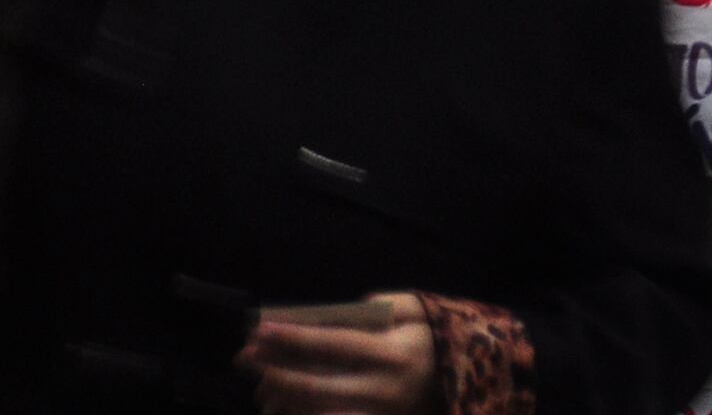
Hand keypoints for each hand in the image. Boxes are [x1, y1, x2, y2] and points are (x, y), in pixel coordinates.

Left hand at [241, 293, 436, 414]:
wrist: (467, 373)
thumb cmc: (430, 332)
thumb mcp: (410, 307)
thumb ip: (371, 309)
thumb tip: (327, 317)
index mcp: (393, 353)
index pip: (334, 343)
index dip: (295, 336)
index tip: (260, 327)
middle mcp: (385, 389)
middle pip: (320, 386)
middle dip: (277, 373)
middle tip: (245, 358)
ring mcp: (381, 414)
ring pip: (323, 414)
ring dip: (286, 401)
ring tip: (258, 387)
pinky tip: (283, 407)